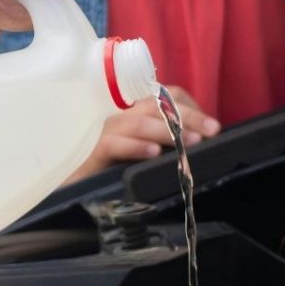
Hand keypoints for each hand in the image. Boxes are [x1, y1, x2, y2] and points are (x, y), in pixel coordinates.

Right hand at [66, 86, 219, 183]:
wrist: (72, 189)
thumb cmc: (111, 170)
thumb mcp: (144, 154)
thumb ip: (165, 144)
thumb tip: (198, 145)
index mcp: (135, 112)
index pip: (165, 96)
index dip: (190, 107)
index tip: (212, 127)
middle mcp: (121, 115)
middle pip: (156, 104)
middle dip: (187, 116)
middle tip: (212, 130)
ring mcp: (105, 131)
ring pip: (138, 121)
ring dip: (166, 130)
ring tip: (190, 142)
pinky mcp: (93, 151)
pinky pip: (115, 143)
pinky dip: (136, 147)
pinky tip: (153, 154)